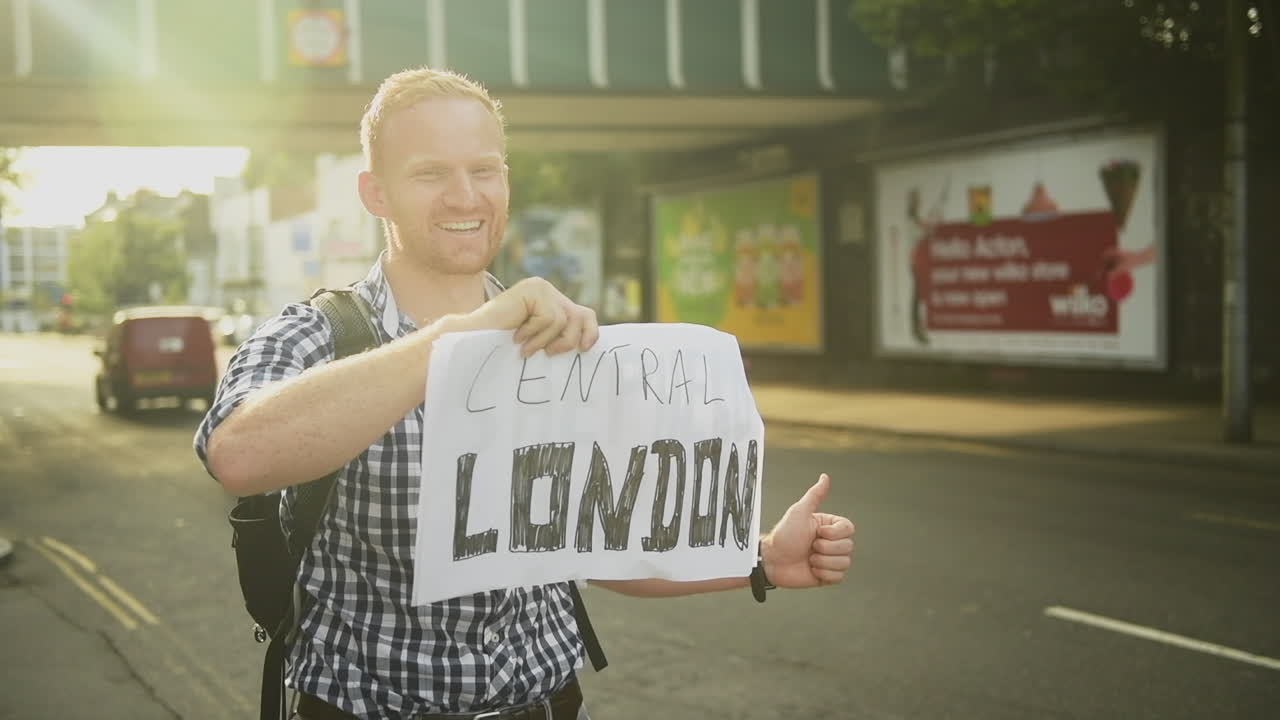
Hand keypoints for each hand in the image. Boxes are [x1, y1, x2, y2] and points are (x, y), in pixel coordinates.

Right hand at [458, 277, 599, 356]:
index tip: (584, 349)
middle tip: (547, 353)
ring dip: (543, 340)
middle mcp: (549, 291)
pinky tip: (517, 336)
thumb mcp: (540, 342)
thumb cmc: (504, 346)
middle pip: (579, 316)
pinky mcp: (532, 289)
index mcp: (553, 303)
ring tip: (524, 346)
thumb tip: (588, 345)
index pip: (585, 314)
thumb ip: (560, 337)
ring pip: (563, 320)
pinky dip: (534, 333)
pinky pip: (549, 317)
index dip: (590, 332)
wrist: (474, 340)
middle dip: (567, 340)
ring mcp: (540, 288)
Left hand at [760, 474, 853, 588]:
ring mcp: (830, 559)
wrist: (773, 561)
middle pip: (848, 546)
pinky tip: (812, 570)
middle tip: (810, 546)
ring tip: (809, 558)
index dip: (834, 533)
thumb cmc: (783, 535)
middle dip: (825, 548)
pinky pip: (839, 577)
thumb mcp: (799, 512)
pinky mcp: (827, 576)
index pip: (849, 528)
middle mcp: (832, 542)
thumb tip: (825, 477)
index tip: (817, 532)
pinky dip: (824, 574)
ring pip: (844, 562)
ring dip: (823, 561)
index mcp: (829, 527)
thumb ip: (815, 495)